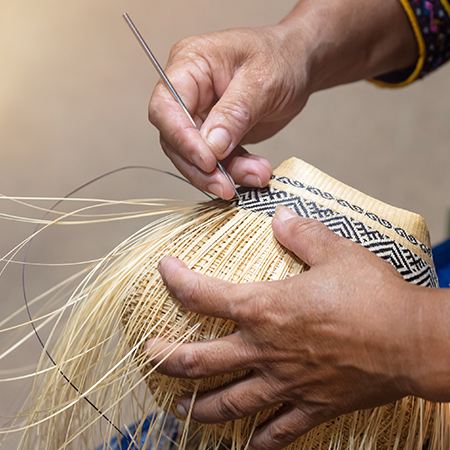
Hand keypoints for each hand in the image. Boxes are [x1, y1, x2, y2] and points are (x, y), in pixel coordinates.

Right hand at [148, 25, 311, 198]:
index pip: (166, 107)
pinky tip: (256, 173)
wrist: (300, 64)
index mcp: (190, 65)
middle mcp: (189, 92)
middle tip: (226, 185)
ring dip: (224, 173)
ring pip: (196, 157)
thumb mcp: (261, 80)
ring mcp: (202, 115)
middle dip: (201, 167)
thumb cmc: (281, 57)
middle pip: (176, 139)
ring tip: (256, 175)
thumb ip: (234, 113)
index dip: (181, 137)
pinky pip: (218, 160)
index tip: (206, 161)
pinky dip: (236, 171)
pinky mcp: (217, 134)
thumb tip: (212, 146)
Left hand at [148, 206, 425, 449]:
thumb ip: (301, 234)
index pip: (203, 295)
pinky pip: (277, 433)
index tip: (165, 270)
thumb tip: (279, 217)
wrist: (413, 342)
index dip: (177, 281)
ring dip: (198, 407)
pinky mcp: (311, 407)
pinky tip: (246, 445)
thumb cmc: (375, 296)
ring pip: (227, 404)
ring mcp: (285, 384)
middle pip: (199, 362)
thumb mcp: (336, 252)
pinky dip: (259, 441)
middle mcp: (266, 350)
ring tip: (179, 407)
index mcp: (267, 308)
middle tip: (148, 354)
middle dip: (166, 358)